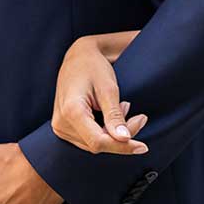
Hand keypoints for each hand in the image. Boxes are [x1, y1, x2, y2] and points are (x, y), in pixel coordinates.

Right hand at [52, 33, 149, 155]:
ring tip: (123, 107)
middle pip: (98, 144)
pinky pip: (89, 139)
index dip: (122, 147)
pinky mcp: (64, 128)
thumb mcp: (108, 88)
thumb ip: (114, 115)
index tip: (143, 146)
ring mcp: (60, 127)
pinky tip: (112, 115)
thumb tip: (125, 139)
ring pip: (94, 144)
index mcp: (71, 111)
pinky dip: (105, 131)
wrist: (77, 57)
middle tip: (140, 118)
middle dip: (122, 137)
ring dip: (114, 133)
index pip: (99, 141)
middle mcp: (61, 123)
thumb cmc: (93, 67)